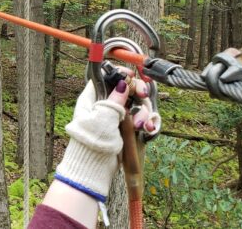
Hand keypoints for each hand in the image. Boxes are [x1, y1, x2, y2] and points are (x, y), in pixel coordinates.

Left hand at [55, 74, 151, 199]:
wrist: (94, 166)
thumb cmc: (92, 141)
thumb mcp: (102, 117)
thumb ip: (113, 100)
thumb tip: (122, 83)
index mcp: (93, 98)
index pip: (107, 78)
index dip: (120, 75)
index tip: (131, 77)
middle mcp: (106, 105)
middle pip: (127, 89)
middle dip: (138, 92)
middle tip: (143, 96)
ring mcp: (117, 117)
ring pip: (137, 105)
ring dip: (143, 112)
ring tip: (141, 126)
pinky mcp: (126, 128)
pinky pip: (142, 119)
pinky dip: (147, 123)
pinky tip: (149, 130)